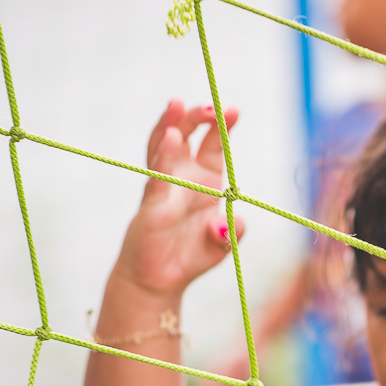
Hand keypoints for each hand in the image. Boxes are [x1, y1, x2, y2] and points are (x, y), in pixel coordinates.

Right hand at [114, 100, 245, 297]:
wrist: (158, 282)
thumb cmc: (189, 257)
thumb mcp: (223, 243)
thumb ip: (234, 230)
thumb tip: (228, 222)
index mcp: (204, 181)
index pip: (213, 145)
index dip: (222, 127)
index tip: (233, 109)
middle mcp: (181, 178)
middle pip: (187, 137)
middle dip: (198, 118)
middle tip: (211, 105)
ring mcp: (163, 189)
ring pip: (163, 148)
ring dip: (171, 124)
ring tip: (178, 103)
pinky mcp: (151, 206)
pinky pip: (157, 178)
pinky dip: (164, 157)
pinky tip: (170, 138)